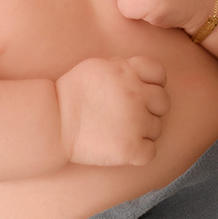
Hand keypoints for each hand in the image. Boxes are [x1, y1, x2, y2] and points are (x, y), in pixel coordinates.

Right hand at [55, 56, 170, 166]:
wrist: (53, 122)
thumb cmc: (70, 93)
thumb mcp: (97, 66)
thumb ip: (122, 67)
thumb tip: (137, 73)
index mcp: (127, 72)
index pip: (159, 73)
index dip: (153, 83)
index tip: (141, 91)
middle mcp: (136, 95)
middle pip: (163, 102)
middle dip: (150, 108)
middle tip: (129, 114)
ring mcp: (136, 123)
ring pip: (157, 128)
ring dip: (143, 131)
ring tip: (120, 131)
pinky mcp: (131, 149)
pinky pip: (151, 152)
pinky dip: (139, 152)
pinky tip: (122, 147)